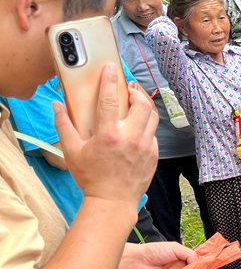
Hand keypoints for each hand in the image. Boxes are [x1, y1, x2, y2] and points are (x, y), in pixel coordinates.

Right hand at [55, 65, 157, 209]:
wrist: (112, 201)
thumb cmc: (91, 177)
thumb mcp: (72, 151)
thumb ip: (64, 126)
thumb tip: (58, 106)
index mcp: (109, 135)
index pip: (111, 99)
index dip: (111, 80)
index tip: (111, 68)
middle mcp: (130, 138)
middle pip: (142, 104)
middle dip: (135, 92)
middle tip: (128, 89)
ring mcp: (145, 146)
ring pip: (153, 116)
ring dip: (145, 105)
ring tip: (136, 102)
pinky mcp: (154, 155)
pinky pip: (154, 133)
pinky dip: (147, 125)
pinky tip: (138, 126)